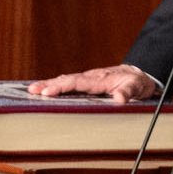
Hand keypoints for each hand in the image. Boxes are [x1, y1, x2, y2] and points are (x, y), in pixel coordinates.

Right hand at [27, 64, 159, 103]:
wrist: (141, 74)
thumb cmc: (138, 82)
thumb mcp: (137, 88)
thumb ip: (129, 92)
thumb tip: (120, 99)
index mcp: (100, 79)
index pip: (76, 83)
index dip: (61, 87)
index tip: (48, 92)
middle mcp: (91, 77)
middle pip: (66, 80)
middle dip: (48, 85)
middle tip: (31, 91)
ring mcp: (88, 79)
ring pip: (66, 81)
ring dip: (49, 85)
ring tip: (32, 90)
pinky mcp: (88, 83)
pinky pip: (69, 83)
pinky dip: (56, 85)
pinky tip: (46, 89)